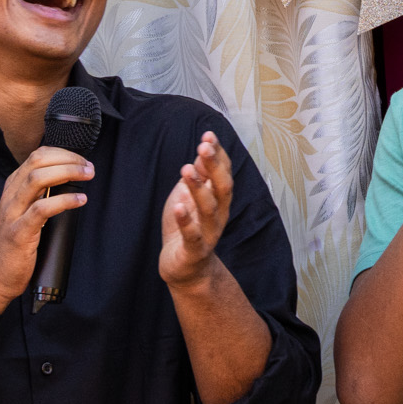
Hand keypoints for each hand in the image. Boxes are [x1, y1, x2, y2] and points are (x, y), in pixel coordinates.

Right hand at [0, 146, 92, 313]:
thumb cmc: (15, 244)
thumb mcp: (25, 211)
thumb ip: (39, 195)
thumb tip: (69, 181)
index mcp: (13, 187)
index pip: (37, 155)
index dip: (63, 153)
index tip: (82, 161)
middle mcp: (10, 195)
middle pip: (37, 161)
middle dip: (67, 159)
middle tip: (88, 167)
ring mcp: (12, 213)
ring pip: (37, 178)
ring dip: (67, 172)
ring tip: (87, 176)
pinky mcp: (18, 232)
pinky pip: (41, 208)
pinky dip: (64, 200)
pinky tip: (79, 200)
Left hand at [161, 131, 231, 289]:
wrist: (185, 268)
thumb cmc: (187, 227)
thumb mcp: (191, 195)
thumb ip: (201, 173)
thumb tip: (206, 145)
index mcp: (219, 200)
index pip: (223, 173)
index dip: (218, 154)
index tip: (209, 134)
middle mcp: (219, 215)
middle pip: (222, 188)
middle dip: (215, 166)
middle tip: (204, 146)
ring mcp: (208, 234)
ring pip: (209, 210)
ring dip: (199, 189)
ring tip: (187, 169)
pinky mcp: (194, 251)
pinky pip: (193, 236)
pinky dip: (187, 221)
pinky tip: (179, 206)